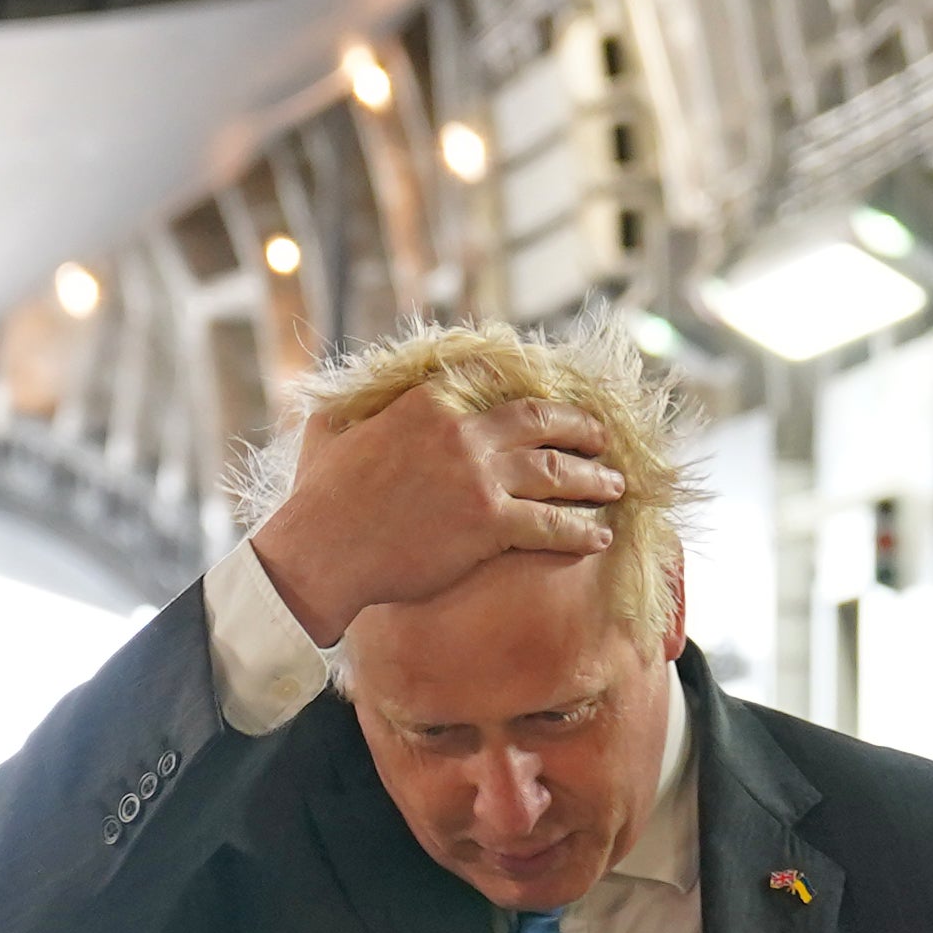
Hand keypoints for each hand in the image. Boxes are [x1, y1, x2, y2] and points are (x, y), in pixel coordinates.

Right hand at [246, 386, 627, 641]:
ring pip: (557, 470)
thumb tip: (359, 395)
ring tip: (615, 484)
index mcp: (429, 400)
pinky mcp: (489, 523)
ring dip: (594, 478)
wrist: (320, 552)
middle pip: (541, 420)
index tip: (553, 399)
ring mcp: (479, 475)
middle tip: (602, 438)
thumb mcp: (333, 429)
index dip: (532, 387)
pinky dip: (582, 529)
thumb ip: (361, 405)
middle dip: (580, 428)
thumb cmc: (317, 498)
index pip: (496, 380)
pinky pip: (552, 523)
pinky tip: (601, 536)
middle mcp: (462, 429)